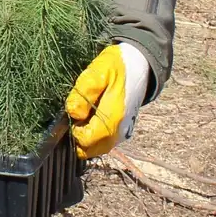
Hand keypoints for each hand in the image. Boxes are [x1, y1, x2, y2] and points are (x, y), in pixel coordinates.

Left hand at [65, 42, 150, 159]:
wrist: (141, 66)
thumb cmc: (118, 67)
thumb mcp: (98, 71)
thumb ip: (83, 93)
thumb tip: (73, 113)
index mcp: (112, 118)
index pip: (85, 140)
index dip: (74, 128)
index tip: (76, 111)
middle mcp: (118, 132)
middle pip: (88, 150)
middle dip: (78, 135)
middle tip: (81, 112)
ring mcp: (121, 134)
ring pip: (95, 149)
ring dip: (86, 137)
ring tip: (87, 114)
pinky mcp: (122, 133)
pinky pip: (103, 144)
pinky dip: (94, 136)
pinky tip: (94, 117)